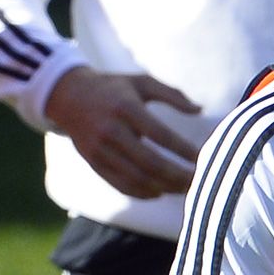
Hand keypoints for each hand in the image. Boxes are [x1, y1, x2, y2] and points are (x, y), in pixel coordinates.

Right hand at [44, 66, 201, 197]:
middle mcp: (111, 130)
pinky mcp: (93, 162)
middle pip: (149, 162)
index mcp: (126, 108)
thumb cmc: (115, 88)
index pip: (160, 135)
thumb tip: (200, 110)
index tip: (204, 158)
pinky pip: (119, 184)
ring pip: (135, 178)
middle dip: (177, 175)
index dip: (183, 150)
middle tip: (199, 181)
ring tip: (185, 189)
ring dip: (163, 187)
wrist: (69, 96)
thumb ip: (172, 95)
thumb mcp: (142, 82)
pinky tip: (160, 192)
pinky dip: (141, 193)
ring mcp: (99, 149)